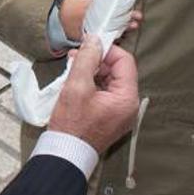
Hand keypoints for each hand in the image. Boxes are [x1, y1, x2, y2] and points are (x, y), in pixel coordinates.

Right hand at [47, 36, 139, 153]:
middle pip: (118, 71)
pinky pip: (105, 94)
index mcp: (126, 98)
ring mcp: (120, 113)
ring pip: (110, 81)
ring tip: (72, 68)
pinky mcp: (110, 118)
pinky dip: (92, 85)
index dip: (107, 50)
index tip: (89, 46)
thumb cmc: (71, 125)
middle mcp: (128, 106)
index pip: (125, 61)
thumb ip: (87, 59)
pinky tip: (76, 82)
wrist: (65, 154)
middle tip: (76, 57)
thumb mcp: (76, 86)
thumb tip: (94, 40)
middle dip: (97, 61)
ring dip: (93, 72)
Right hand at [60, 0, 141, 41]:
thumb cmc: (67, 9)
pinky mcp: (91, 38)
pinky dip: (114, 35)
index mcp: (86, 8)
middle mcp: (90, 20)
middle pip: (111, 20)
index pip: (105, 7)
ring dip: (123, 27)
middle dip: (124, 19)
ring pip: (110, 29)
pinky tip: (124, 33)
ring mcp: (91, 30)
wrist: (57, 25)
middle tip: (136, 17)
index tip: (129, 6)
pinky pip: (104, 38)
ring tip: (133, 25)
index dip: (118, 7)